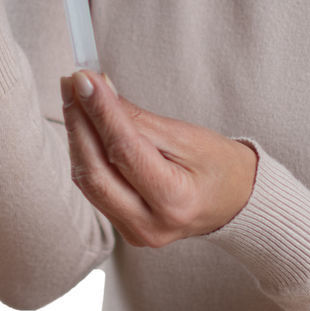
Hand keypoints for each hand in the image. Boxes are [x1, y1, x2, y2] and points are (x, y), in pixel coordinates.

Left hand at [61, 70, 258, 246]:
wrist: (237, 203)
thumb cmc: (220, 167)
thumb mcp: (188, 136)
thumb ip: (139, 119)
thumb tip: (100, 91)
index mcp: (175, 201)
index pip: (124, 150)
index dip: (100, 111)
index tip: (84, 77)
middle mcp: (150, 225)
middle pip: (96, 172)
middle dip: (79, 122)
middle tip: (72, 82)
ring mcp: (134, 233)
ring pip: (88, 182)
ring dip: (76, 136)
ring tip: (73, 97)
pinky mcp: (124, 230)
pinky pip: (94, 190)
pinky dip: (86, 154)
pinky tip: (84, 126)